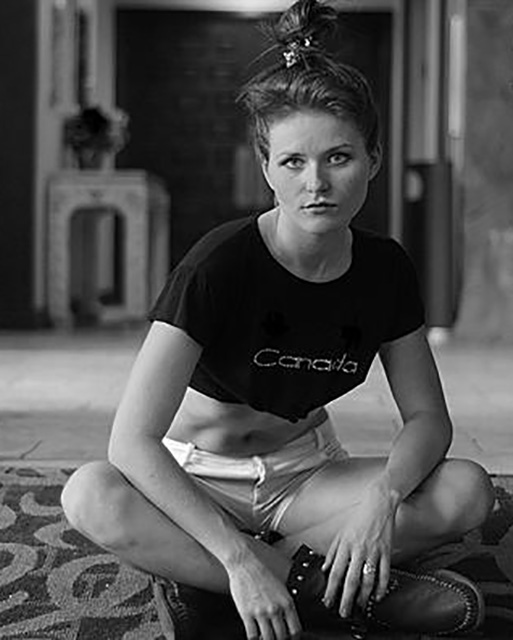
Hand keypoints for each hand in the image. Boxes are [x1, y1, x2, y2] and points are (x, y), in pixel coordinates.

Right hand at [227, 556, 301, 639]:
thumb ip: (285, 605)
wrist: (245, 563)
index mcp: (286, 602)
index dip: (293, 638)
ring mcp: (261, 612)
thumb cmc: (261, 573)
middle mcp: (275, 609)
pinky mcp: (246, 614)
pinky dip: (254, 639)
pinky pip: (252, 636)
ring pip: (268, 639)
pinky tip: (254, 636)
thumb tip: (288, 622)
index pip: (295, 630)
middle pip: (282, 637)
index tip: (289, 639)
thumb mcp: (281, 588)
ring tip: (264, 638)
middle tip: (275, 637)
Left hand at [321, 483, 398, 618]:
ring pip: (368, 579)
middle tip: (343, 612)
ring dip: (363, 596)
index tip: (327, 600)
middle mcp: (358, 549)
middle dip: (346, 598)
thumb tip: (324, 568)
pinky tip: (378, 596)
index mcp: (345, 545)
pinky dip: (382, 587)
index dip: (331, 588)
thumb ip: (332, 552)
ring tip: (359, 606)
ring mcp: (374, 551)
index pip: (336, 571)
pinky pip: (384, 573)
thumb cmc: (359, 517)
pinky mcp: (386, 552)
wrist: (378, 504)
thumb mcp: (341, 532)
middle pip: (351, 579)